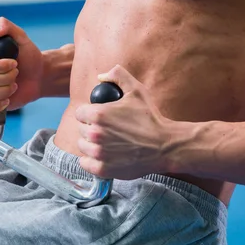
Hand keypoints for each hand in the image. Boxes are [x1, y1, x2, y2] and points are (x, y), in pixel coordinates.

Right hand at [0, 17, 43, 114]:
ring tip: (15, 85)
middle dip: (7, 78)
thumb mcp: (22, 37)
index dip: (0, 65)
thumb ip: (7, 26)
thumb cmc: (29, 57)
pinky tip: (7, 100)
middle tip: (17, 74)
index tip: (15, 63)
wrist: (39, 76)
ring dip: (6, 90)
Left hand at [75, 65, 173, 179]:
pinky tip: (103, 155)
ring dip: (91, 144)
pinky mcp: (102, 169)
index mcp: (98, 114)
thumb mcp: (136, 90)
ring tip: (107, 142)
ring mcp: (98, 153)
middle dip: (91, 128)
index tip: (100, 117)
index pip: (80, 113)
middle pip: (81, 129)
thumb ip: (117, 76)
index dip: (89, 113)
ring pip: (83, 146)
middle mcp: (95, 133)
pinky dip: (91, 160)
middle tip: (108, 129)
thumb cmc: (150, 118)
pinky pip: (85, 163)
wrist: (164, 145)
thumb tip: (101, 77)